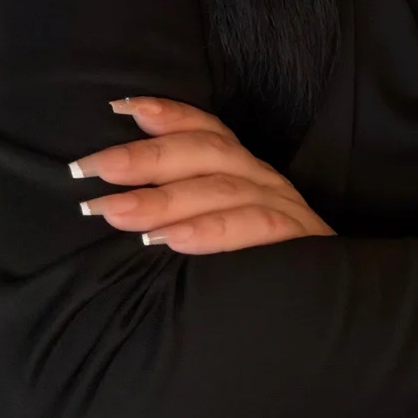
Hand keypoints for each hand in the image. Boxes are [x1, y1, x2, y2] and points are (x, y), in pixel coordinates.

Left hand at [69, 96, 335, 251]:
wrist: (329, 309)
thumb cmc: (259, 270)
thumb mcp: (220, 228)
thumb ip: (182, 211)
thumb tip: (115, 202)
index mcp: (243, 170)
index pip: (206, 130)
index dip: (168, 114)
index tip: (120, 108)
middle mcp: (262, 179)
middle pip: (204, 153)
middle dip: (144, 157)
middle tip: (89, 168)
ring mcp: (283, 206)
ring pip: (220, 189)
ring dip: (165, 198)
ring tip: (115, 211)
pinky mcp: (299, 241)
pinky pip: (254, 227)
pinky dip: (211, 230)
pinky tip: (173, 240)